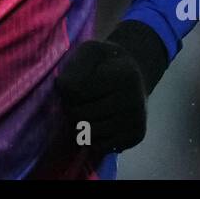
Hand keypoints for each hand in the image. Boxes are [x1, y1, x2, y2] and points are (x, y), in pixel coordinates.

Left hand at [54, 20, 167, 155]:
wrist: (135, 77)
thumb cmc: (106, 63)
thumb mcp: (91, 51)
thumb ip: (75, 65)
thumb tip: (63, 86)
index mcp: (124, 75)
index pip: (75, 91)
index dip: (65, 88)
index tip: (72, 81)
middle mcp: (134, 100)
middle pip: (79, 115)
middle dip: (70, 107)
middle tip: (77, 99)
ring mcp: (137, 120)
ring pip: (88, 133)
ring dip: (79, 124)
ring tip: (86, 110)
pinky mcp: (136, 137)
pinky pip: (100, 146)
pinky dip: (93, 137)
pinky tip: (98, 122)